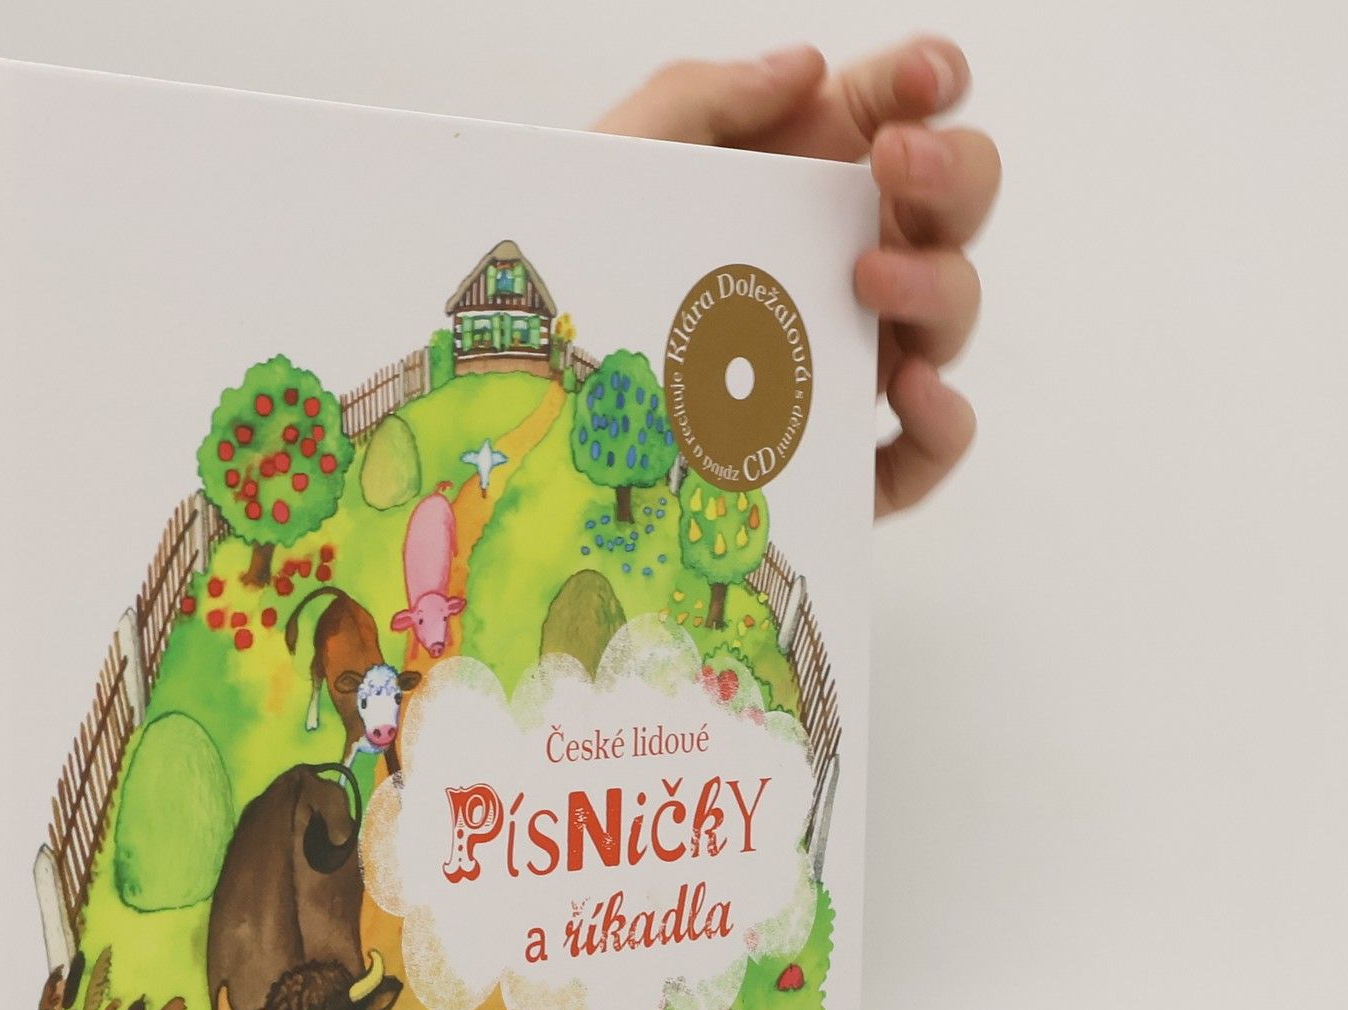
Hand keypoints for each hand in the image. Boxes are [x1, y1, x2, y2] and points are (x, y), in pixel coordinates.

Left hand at [594, 38, 997, 515]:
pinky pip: (922, 451)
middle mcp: (844, 266)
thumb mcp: (622, 163)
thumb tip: (803, 69)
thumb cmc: (579, 269)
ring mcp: (847, 362)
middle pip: (954, 207)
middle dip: (953, 172)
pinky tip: (913, 392)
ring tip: (870, 277)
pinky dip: (942, 424)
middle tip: (894, 166)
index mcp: (804, 181)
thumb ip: (702, 97)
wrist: (535, 402)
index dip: (933, 82)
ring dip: (939, 287)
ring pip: (949, 320)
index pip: (903, 112)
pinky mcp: (836, 458)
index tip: (924, 83)